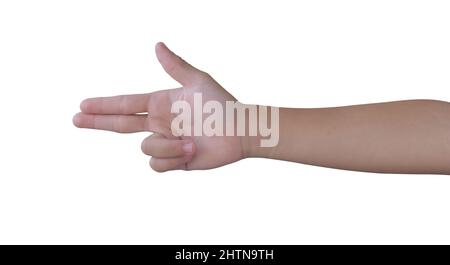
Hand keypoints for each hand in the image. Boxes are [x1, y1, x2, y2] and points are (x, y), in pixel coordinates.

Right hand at [73, 42, 246, 171]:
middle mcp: (160, 123)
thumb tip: (157, 45)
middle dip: (98, 122)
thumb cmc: (222, 104)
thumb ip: (175, 66)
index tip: (83, 104)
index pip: (126, 104)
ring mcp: (166, 142)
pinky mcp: (174, 160)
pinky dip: (173, 158)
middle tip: (75, 119)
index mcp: (161, 104)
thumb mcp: (197, 81)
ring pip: (146, 147)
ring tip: (191, 141)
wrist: (239, 132)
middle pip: (121, 125)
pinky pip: (157, 163)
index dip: (104, 105)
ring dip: (168, 145)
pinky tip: (191, 151)